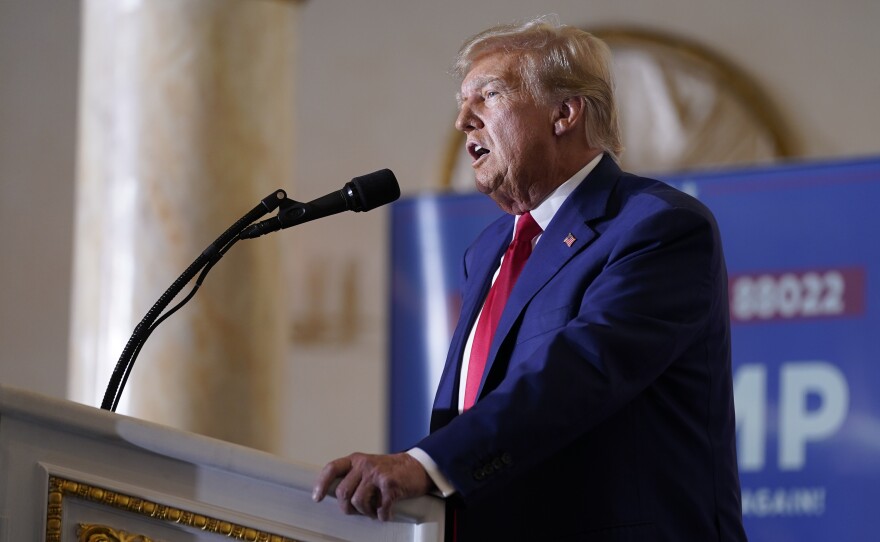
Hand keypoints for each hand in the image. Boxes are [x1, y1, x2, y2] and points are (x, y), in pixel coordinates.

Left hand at [312, 452, 432, 520]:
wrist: (417, 467)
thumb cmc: (392, 470)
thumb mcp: (368, 467)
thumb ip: (354, 475)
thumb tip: (337, 495)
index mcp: (356, 460)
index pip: (332, 469)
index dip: (322, 484)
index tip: (317, 498)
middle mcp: (365, 464)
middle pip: (344, 492)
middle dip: (348, 508)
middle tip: (357, 511)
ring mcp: (377, 474)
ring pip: (359, 502)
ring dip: (366, 512)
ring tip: (374, 510)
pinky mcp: (390, 484)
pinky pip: (380, 508)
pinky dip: (383, 515)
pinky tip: (386, 513)